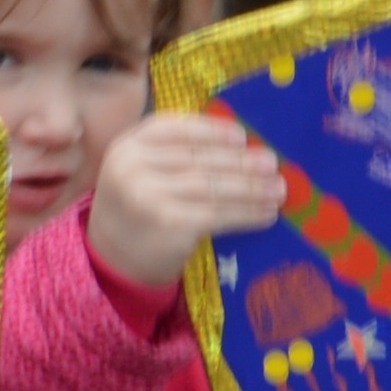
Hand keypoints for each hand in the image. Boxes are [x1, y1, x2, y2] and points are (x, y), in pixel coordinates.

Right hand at [86, 110, 287, 290]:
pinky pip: (218, 213)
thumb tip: (244, 147)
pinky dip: (247, 213)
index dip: (211, 130)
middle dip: (241, 162)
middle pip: (199, 158)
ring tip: (278, 191)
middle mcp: (133, 167)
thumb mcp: (141, 174)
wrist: (112, 261)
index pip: (174, 128)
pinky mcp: (169, 224)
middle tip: (272, 165)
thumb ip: (173, 155)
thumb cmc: (137, 212)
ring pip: (213, 186)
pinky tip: (266, 214)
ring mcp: (149, 196)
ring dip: (252, 189)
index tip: (241, 137)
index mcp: (127, 146)